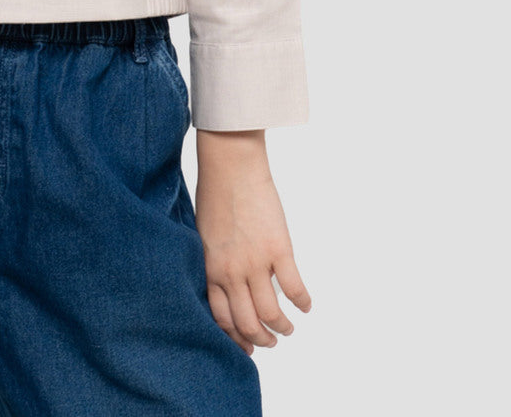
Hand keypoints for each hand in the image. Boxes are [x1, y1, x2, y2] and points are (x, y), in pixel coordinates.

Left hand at [194, 129, 311, 356]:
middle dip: (261, 340)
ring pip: (271, 313)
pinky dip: (303, 303)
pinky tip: (306, 306)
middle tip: (271, 342)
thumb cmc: (215, 193)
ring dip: (282, 327)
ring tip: (288, 329)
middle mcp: (231, 272)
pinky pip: (294, 288)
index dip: (236, 338)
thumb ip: (214, 262)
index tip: (246, 346)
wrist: (231, 164)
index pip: (222, 318)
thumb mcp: (203, 235)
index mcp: (210, 268)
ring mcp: (255, 262)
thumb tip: (226, 285)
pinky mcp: (279, 249)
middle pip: (248, 323)